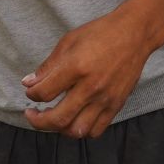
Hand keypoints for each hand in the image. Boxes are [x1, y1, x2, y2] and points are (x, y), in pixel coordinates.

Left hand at [21, 7, 154, 139]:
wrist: (135, 34)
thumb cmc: (101, 33)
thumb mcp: (69, 41)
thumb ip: (48, 66)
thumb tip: (28, 83)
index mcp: (76, 67)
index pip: (44, 93)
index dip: (32, 95)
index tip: (31, 92)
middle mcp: (91, 87)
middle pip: (58, 118)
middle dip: (38, 121)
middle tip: (32, 114)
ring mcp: (105, 99)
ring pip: (76, 130)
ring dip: (60, 128)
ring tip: (53, 118)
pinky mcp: (116, 105)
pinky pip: (96, 130)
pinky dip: (82, 130)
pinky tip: (75, 119)